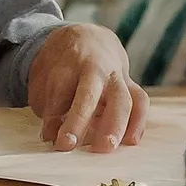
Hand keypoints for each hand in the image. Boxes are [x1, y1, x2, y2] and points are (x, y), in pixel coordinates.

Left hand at [27, 23, 148, 152]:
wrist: (88, 38)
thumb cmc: (62, 65)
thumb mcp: (45, 77)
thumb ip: (48, 105)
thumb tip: (50, 136)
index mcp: (67, 62)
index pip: (59, 89)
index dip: (53, 115)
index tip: (51, 138)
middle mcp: (93, 67)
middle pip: (88, 92)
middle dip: (79, 118)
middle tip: (70, 145)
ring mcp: (116, 74)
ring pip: (120, 97)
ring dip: (114, 124)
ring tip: (106, 148)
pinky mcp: (131, 84)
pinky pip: (140, 101)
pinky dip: (138, 121)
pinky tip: (130, 141)